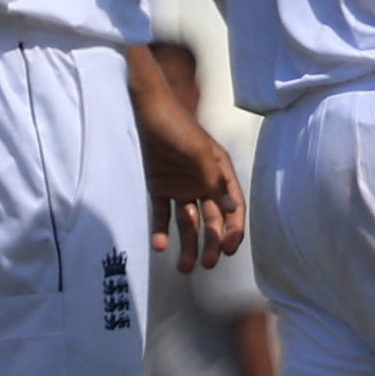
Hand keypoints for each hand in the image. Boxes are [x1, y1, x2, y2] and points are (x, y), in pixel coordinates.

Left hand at [128, 49, 242, 272]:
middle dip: (212, 243)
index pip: (233, 207)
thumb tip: (231, 211)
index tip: (228, 250)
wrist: (141, 108)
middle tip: (207, 264)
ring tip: (185, 267)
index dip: (233, 229)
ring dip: (189, 244)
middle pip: (212, 219)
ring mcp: (180, 186)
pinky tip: (160, 245)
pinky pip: (163, 214)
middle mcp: (203, 182)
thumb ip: (214, 182)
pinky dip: (162, 231)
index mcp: (219, 172)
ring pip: (189, 223)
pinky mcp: (158, 187)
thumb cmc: (175, 125)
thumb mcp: (198, 152)